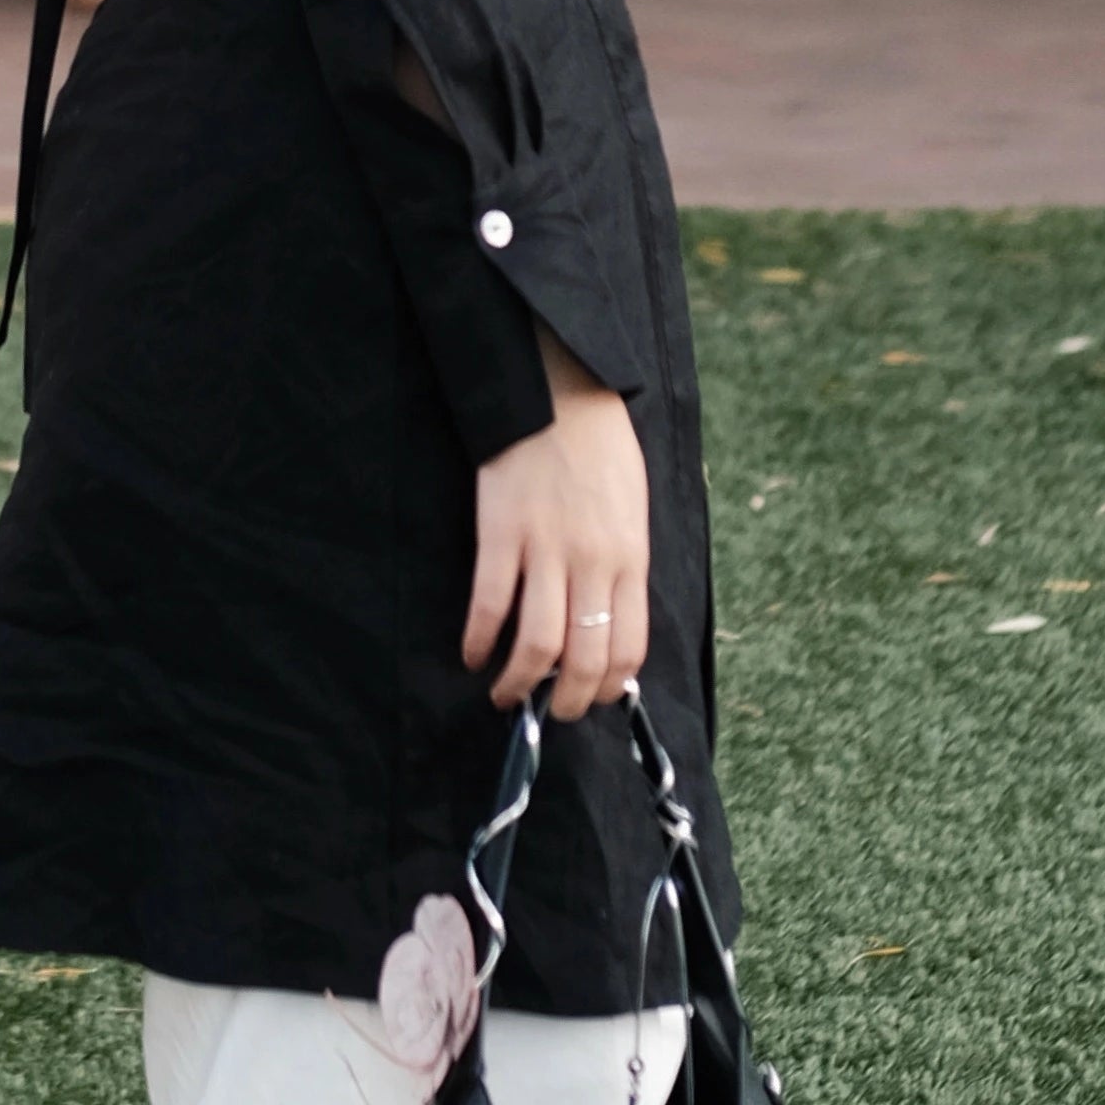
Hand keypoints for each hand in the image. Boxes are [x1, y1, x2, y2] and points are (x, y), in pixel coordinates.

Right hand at [465, 320, 647, 718]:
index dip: (606, 688)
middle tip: (546, 711)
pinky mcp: (500, 534)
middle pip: (582, 658)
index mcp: (631, 559)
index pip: (627, 650)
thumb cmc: (602, 454)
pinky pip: (488, 604)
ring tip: (505, 694)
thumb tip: (608, 630)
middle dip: (563, 701)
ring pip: (535, 643)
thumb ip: (624, 570)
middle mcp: (593, 562)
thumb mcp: (633, 513)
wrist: (561, 394)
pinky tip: (471, 653)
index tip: (588, 697)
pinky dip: (477, 639)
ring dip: (517, 682)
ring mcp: (545, 549)